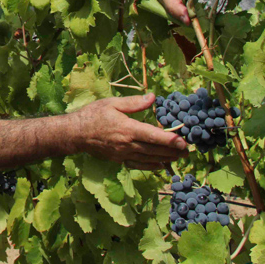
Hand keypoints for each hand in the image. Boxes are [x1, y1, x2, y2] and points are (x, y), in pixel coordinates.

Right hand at [67, 93, 187, 169]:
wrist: (76, 133)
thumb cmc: (93, 114)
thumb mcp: (112, 103)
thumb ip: (134, 102)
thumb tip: (153, 98)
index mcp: (127, 129)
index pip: (153, 136)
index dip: (170, 140)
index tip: (184, 142)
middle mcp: (127, 145)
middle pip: (155, 150)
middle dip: (173, 151)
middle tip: (188, 151)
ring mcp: (124, 155)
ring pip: (150, 159)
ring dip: (166, 159)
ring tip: (180, 157)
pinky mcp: (120, 160)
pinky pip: (139, 165)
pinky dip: (152, 166)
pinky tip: (161, 165)